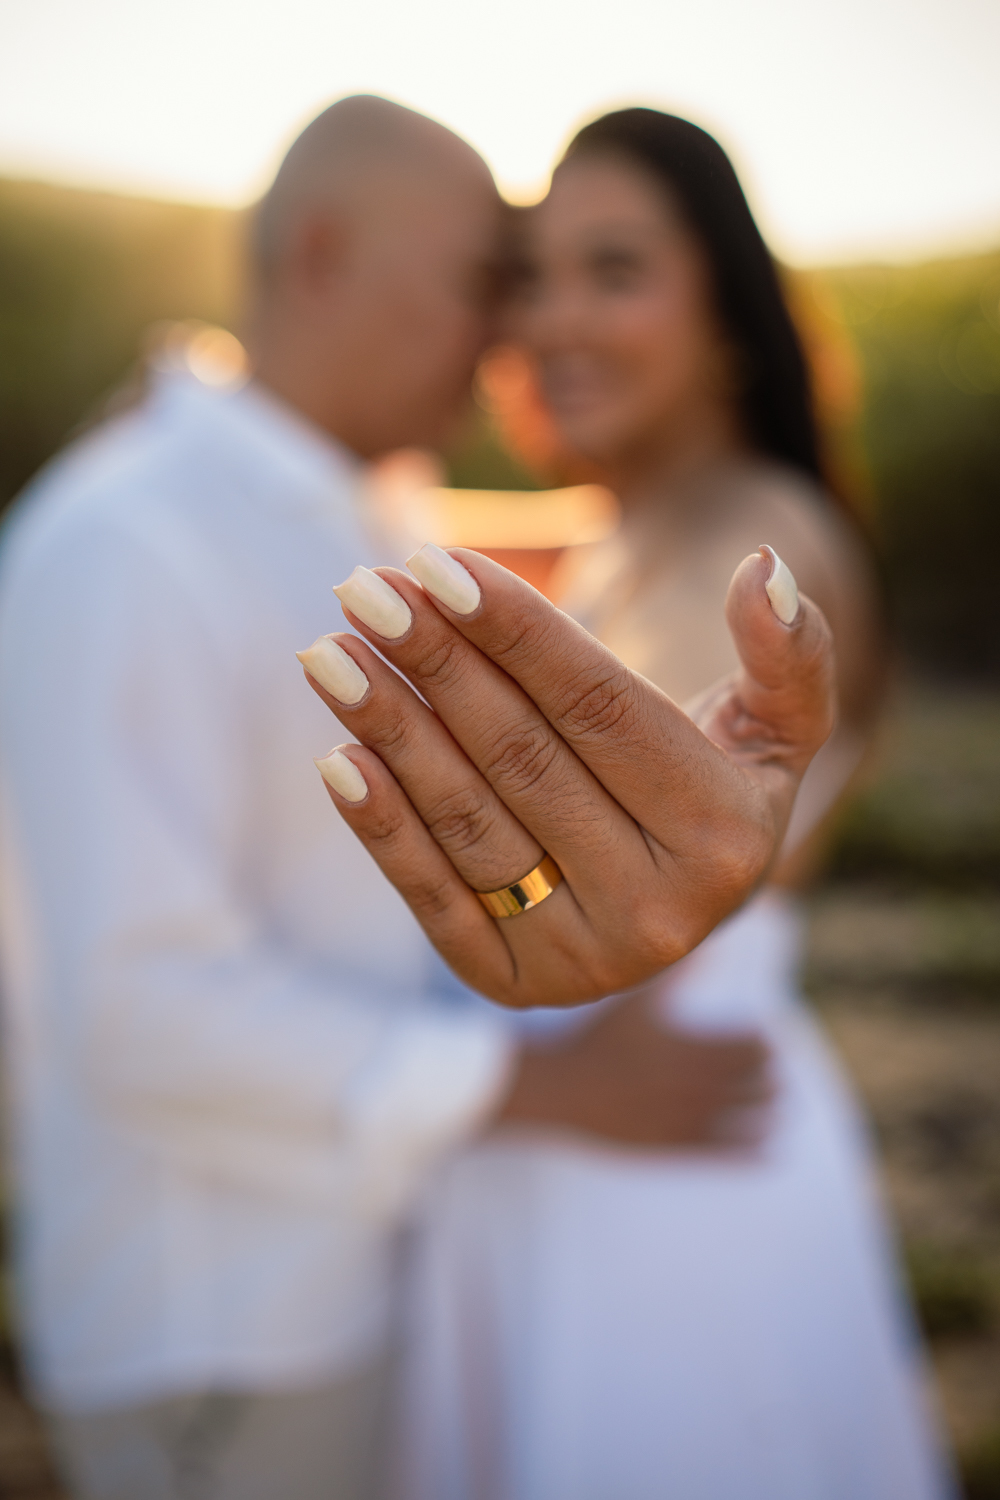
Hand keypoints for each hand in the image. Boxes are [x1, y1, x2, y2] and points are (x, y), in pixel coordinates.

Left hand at [299, 545, 832, 1006]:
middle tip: (363, 590)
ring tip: (329, 653)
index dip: (514, 631)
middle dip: (435, 665)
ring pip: (469, 822)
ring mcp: (586, 958)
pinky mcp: (519, 985)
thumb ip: (789, 654)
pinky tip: (337, 757)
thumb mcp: (778, 725)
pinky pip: (437, 898)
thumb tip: (767, 571)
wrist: (678, 898)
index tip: (435, 565)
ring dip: (389, 731)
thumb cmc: (715, 782)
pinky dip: (382, 828)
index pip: (600, 708)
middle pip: (523, 758)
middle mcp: (660, 909)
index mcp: (724, 834)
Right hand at [494, 995, 772, 1149]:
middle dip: (768, 1076)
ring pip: (751, 1119)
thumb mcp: (642, 1001)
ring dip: (768, 1111)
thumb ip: (681, 972)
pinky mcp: (677, 1145)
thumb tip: (708, 940)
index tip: (760, 1036)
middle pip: (759, 1084)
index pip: (753, 1048)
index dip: (762, 1043)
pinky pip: (727, 1152)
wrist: (567, 1090)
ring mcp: (689, 1119)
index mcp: (695, 1049)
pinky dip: (753, 1149)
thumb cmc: (604, 1040)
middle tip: (768, 1069)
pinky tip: (770, 1148)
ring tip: (774, 1104)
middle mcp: (699, 1086)